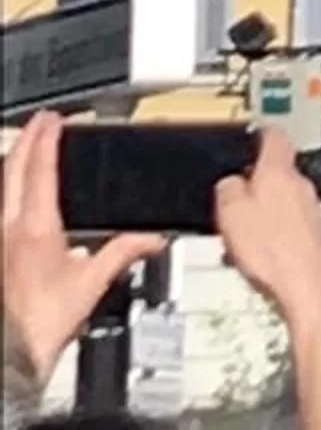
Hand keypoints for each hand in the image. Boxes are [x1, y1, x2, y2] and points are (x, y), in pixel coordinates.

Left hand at [0, 111, 166, 383]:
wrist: (8, 356)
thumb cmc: (42, 325)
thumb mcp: (91, 285)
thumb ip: (122, 253)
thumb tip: (152, 239)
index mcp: (35, 228)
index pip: (39, 169)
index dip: (46, 138)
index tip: (53, 119)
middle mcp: (7, 230)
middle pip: (9, 171)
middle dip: (24, 142)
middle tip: (39, 123)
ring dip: (11, 166)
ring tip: (23, 153)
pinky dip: (6, 194)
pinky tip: (13, 201)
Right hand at [211, 132, 320, 340]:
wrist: (305, 283)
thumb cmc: (271, 249)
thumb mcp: (231, 213)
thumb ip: (227, 189)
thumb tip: (228, 182)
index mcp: (279, 170)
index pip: (273, 135)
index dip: (258, 133)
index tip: (249, 134)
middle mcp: (300, 182)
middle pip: (276, 169)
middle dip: (253, 181)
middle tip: (231, 198)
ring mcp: (309, 205)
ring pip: (280, 196)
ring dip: (261, 209)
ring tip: (239, 233)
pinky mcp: (311, 230)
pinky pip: (286, 221)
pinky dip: (270, 230)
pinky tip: (257, 252)